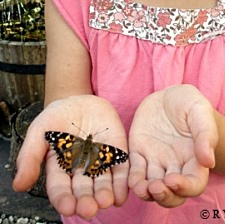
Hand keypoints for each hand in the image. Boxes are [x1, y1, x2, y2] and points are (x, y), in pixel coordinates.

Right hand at [13, 95, 128, 218]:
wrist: (80, 100)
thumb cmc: (57, 116)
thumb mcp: (40, 130)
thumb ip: (30, 156)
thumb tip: (18, 185)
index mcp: (60, 169)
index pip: (61, 189)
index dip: (64, 199)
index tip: (67, 207)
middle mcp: (81, 171)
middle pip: (83, 190)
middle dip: (86, 201)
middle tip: (89, 209)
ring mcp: (100, 163)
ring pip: (103, 184)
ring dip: (105, 194)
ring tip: (106, 201)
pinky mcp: (117, 153)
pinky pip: (121, 170)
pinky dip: (123, 182)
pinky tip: (122, 192)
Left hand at [128, 85, 217, 207]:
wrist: (168, 95)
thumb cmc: (189, 103)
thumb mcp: (200, 111)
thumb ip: (205, 134)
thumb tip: (209, 162)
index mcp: (195, 159)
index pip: (195, 184)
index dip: (185, 188)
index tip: (173, 181)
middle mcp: (176, 165)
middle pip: (173, 193)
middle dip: (165, 196)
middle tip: (156, 188)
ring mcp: (157, 161)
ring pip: (152, 187)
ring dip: (147, 193)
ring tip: (142, 188)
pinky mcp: (139, 153)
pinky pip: (135, 172)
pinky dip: (134, 180)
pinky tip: (133, 181)